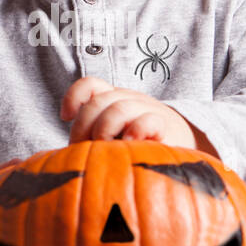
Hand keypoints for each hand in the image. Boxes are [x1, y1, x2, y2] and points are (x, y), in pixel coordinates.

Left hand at [59, 77, 214, 154]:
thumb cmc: (137, 150)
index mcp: (113, 100)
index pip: (90, 85)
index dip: (73, 96)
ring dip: (105, 130)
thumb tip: (61, 160)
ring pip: (119, 107)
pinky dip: (134, 131)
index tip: (65, 117)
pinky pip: (148, 120)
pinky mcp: (165, 127)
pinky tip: (129, 146)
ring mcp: (147, 111)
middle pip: (98, 101)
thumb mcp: (111, 140)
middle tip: (83, 149)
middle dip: (84, 126)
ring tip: (106, 149)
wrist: (183, 152)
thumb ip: (90, 141)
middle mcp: (129, 100)